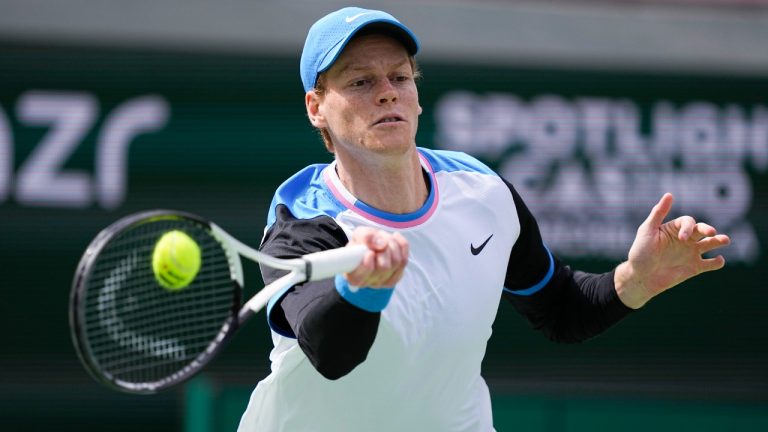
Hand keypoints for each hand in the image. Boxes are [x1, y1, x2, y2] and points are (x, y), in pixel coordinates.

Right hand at [345, 227, 408, 288]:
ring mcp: (383, 282)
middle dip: (383, 248)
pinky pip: (404, 260)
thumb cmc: (361, 243)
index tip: (369, 252)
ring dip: (392, 245)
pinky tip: (395, 238)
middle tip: (378, 239)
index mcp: (354, 276)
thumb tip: (381, 244)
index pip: (362, 276)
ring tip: (385, 238)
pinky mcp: (396, 277)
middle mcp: (369, 282)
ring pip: (396, 263)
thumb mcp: (358, 235)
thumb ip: (365, 237)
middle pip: (384, 267)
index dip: (368, 264)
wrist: (370, 246)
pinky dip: (402, 246)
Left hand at [615, 193, 730, 308]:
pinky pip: (709, 264)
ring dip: (718, 241)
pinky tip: (719, 260)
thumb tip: (669, 194)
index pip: (688, 222)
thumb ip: (658, 213)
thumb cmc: (641, 252)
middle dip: (708, 230)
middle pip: (702, 230)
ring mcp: (690, 253)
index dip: (688, 227)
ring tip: (725, 240)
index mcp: (674, 229)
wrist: (640, 277)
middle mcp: (685, 239)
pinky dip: (717, 262)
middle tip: (711, 233)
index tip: (682, 238)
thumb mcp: (647, 230)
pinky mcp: (694, 268)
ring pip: (710, 244)